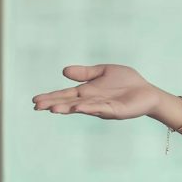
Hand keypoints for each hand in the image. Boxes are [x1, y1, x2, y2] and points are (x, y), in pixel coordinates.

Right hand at [32, 64, 164, 120]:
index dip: (51, 97)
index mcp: (87, 92)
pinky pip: (100, 109)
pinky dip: (89, 108)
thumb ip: (85, 72)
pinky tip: (78, 107)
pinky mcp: (114, 110)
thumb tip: (64, 71)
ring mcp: (102, 107)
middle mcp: (91, 101)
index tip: (35, 100)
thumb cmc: (127, 82)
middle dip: (53, 104)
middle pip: (68, 103)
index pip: (65, 95)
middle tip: (37, 106)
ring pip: (81, 107)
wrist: (147, 92)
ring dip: (67, 108)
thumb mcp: (103, 71)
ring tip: (53, 109)